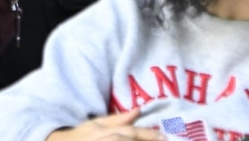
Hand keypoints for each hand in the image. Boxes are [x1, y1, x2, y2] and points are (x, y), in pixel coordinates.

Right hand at [46, 109, 161, 139]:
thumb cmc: (82, 135)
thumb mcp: (97, 124)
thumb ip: (118, 119)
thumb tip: (138, 110)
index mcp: (111, 133)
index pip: (133, 133)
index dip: (150, 135)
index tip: (166, 137)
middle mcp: (111, 140)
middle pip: (132, 140)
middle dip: (149, 140)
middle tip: (165, 140)